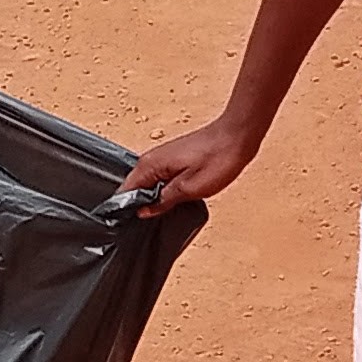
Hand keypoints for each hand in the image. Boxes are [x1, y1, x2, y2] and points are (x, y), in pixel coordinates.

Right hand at [118, 116, 259, 211]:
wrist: (237, 137)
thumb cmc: (218, 157)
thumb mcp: (189, 189)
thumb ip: (163, 201)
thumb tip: (144, 211)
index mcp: (150, 164)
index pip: (125, 191)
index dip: (126, 209)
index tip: (129, 224)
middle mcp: (151, 158)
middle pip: (134, 188)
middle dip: (138, 204)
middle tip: (147, 222)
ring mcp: (162, 157)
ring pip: (147, 183)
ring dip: (151, 197)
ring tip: (161, 212)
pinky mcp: (173, 158)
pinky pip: (159, 178)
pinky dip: (162, 189)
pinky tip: (172, 199)